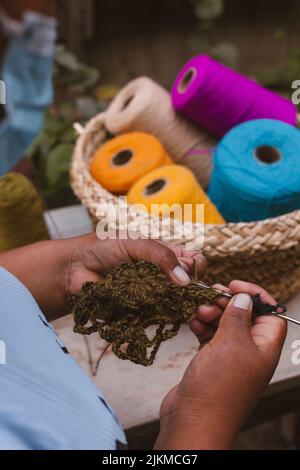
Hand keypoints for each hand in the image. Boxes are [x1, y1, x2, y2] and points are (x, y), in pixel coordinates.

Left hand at [0, 234, 205, 320]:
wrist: (75, 269)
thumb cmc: (104, 248)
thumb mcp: (136, 243)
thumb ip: (161, 256)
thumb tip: (185, 280)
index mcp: (166, 254)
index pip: (195, 261)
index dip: (196, 266)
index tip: (188, 269)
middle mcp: (164, 275)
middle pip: (190, 285)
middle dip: (189, 288)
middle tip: (175, 287)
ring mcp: (156, 295)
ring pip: (179, 304)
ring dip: (177, 304)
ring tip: (164, 300)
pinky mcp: (143, 313)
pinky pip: (161, 317)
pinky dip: (162, 315)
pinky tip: (155, 309)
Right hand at [156, 281, 286, 449]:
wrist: (193, 419)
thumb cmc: (218, 385)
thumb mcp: (232, 343)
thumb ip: (239, 315)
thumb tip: (245, 297)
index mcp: (265, 347)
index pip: (270, 313)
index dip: (255, 295)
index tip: (234, 285)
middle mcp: (250, 351)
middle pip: (244, 315)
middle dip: (227, 303)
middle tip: (210, 297)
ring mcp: (229, 357)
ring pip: (224, 324)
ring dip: (211, 313)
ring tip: (198, 313)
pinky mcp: (210, 361)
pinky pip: (209, 335)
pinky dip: (201, 326)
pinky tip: (192, 324)